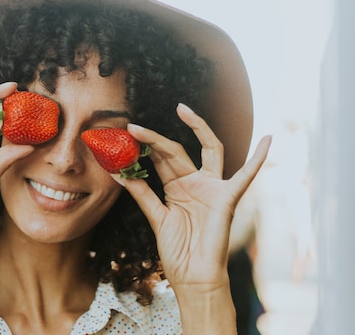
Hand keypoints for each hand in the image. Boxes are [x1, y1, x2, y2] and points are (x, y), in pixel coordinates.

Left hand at [119, 103, 270, 286]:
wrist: (193, 277)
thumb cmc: (177, 250)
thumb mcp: (155, 217)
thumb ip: (141, 193)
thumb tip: (118, 172)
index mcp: (177, 187)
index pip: (160, 159)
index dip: (143, 147)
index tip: (125, 134)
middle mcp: (195, 182)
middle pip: (176, 151)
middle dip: (155, 138)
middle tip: (133, 126)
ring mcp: (212, 188)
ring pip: (207, 150)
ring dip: (196, 129)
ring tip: (182, 110)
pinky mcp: (227, 198)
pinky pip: (246, 176)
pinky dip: (258, 158)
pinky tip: (268, 139)